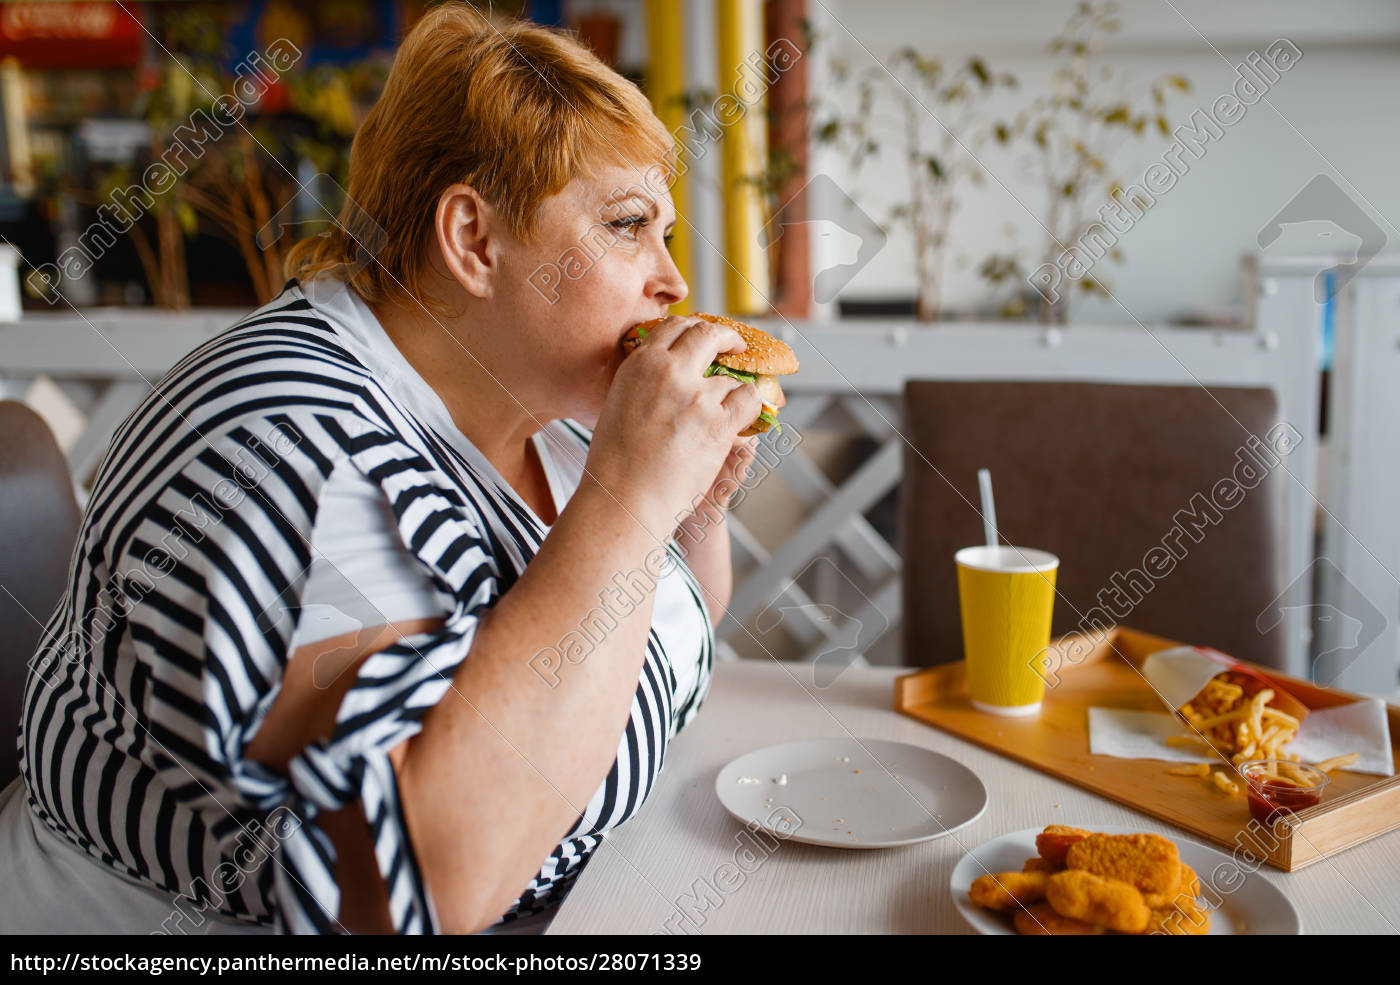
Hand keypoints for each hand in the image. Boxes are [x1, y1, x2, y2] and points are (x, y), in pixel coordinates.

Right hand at [584, 316, 763, 529]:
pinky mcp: (717, 422)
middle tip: (735, 346)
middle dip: (726, 337)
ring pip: (730, 377)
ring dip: (731, 392)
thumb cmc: (616, 463)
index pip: (673, 327)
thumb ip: (643, 383)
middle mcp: (669, 372)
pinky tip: (742, 418)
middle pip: (708, 335)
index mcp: (640, 365)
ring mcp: (696, 396)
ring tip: (724, 411)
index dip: (694, 328)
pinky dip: (750, 406)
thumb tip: (664, 369)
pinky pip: (748, 399)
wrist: (625, 498)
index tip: (703, 333)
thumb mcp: (618, 406)